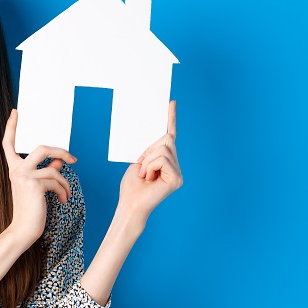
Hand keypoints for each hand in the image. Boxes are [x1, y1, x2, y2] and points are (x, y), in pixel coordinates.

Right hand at [1, 109, 75, 244]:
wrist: (23, 230)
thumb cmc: (31, 210)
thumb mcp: (38, 188)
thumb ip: (46, 171)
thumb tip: (60, 160)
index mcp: (14, 168)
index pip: (9, 144)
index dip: (11, 127)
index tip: (15, 112)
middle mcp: (17, 169)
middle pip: (42, 148)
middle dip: (61, 151)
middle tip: (73, 159)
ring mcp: (24, 175)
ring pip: (54, 168)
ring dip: (65, 183)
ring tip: (66, 195)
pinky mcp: (34, 184)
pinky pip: (56, 181)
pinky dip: (63, 191)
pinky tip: (62, 201)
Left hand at [119, 100, 182, 220]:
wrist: (130, 204)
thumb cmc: (132, 186)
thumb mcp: (138, 161)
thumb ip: (149, 149)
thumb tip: (159, 135)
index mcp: (166, 161)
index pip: (169, 136)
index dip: (170, 119)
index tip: (170, 102)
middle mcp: (175, 165)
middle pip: (166, 139)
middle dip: (149, 150)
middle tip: (141, 168)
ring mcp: (177, 172)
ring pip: (163, 148)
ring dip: (147, 161)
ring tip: (144, 176)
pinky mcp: (176, 178)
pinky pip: (162, 159)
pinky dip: (150, 166)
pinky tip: (149, 179)